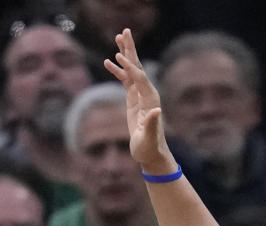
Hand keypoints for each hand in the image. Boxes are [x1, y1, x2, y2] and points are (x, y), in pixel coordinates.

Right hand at [104, 26, 175, 172]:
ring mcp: (140, 95)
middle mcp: (147, 94)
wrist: (151, 154)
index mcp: (151, 100)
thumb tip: (157, 110)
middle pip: (138, 67)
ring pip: (132, 70)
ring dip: (124, 54)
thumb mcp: (149, 138)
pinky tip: (108, 62)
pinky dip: (118, 71)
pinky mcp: (134, 100)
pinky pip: (125, 80)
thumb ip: (152, 124)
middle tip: (125, 31)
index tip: (118, 56)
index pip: (140, 78)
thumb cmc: (149, 148)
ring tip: (117, 38)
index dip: (129, 67)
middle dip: (130, 50)